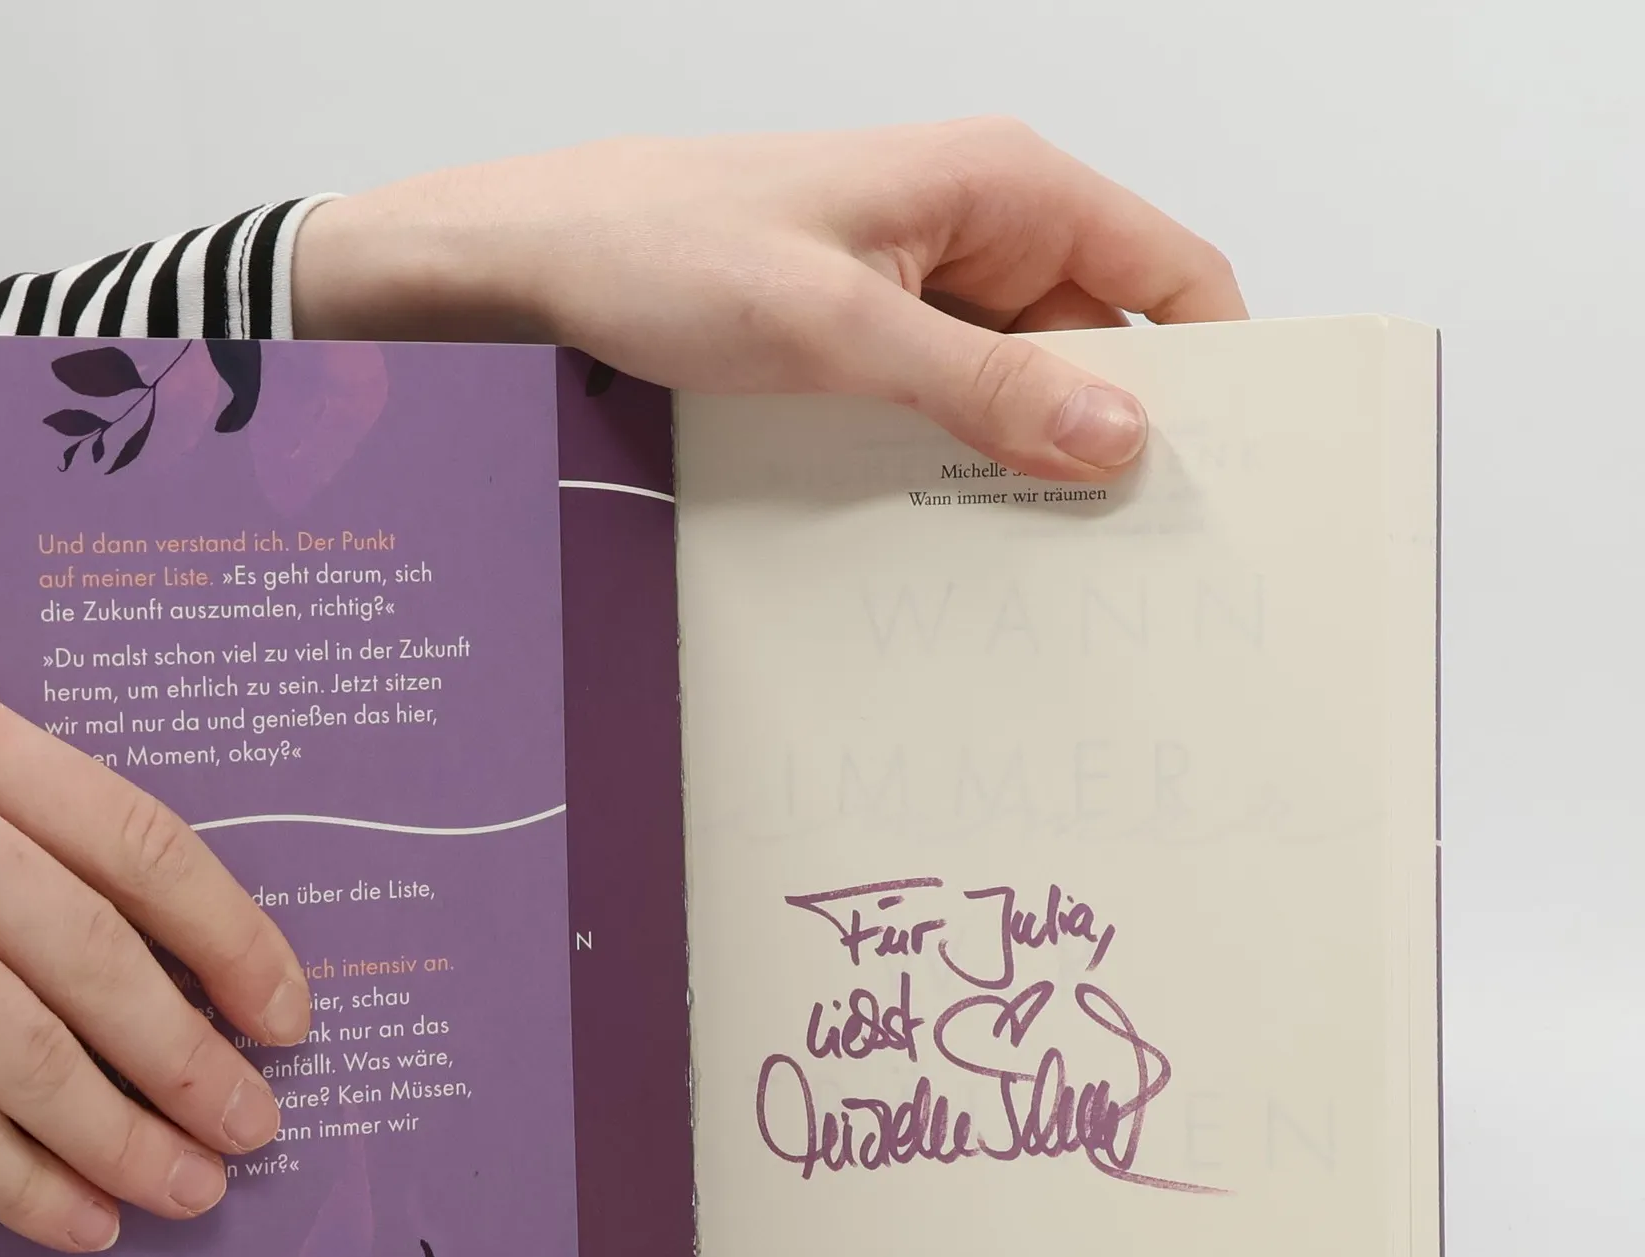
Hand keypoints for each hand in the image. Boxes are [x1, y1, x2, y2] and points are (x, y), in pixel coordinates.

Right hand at [0, 657, 310, 1251]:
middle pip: (102, 956)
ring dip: (131, 1137)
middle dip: (195, 1057)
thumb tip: (180, 968)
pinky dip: (33, 1182)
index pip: (137, 838)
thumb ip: (13, 836)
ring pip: (39, 1053)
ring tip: (194, 1184)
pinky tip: (85, 1217)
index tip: (284, 1009)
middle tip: (255, 1122)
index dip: (231, 936)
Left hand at [293, 119, 1245, 481]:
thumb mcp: (838, 328)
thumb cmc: (665, 248)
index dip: (1218, 370)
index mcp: (1004, 186)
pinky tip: (959, 528)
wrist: (538, 262)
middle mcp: (980, 230)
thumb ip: (983, 387)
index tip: (1229, 474)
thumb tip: (1117, 434)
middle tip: (1133, 552)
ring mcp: (925, 287)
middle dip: (1120, 438)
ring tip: (1050, 560)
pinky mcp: (874, 336)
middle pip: (1104, 343)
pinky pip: (953, 404)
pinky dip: (963, 461)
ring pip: (1025, 385)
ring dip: (1033, 462)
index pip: (1169, 276)